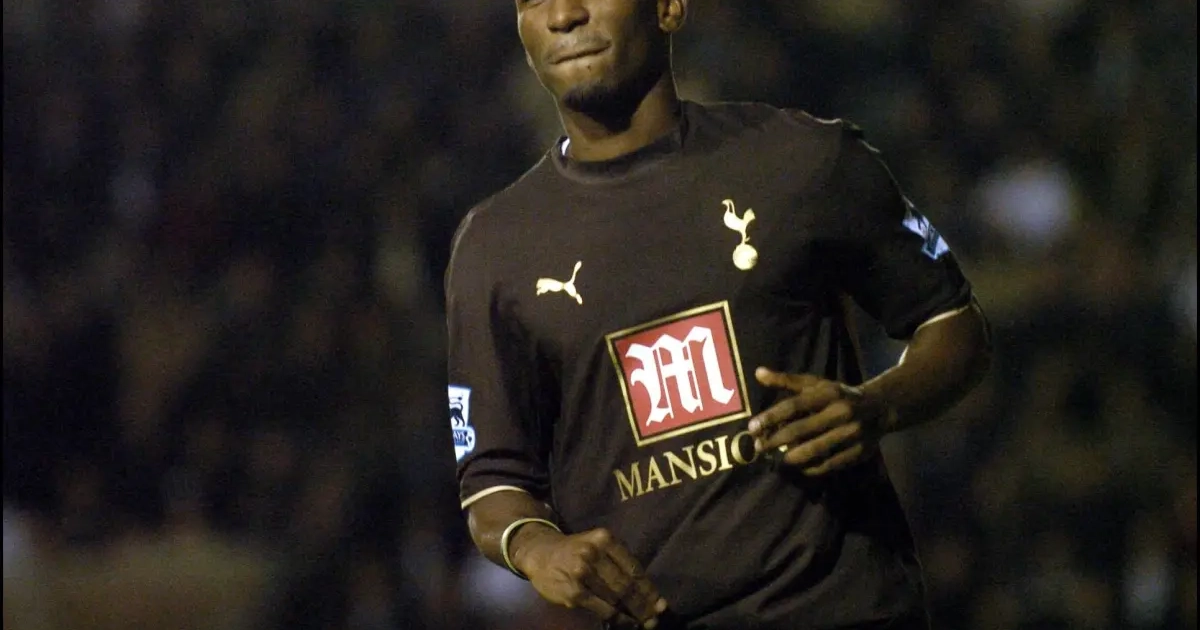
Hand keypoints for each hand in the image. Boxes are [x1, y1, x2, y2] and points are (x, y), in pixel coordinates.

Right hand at [514, 527, 668, 628]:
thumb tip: (648, 590)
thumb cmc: (575, 551)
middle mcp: (593, 554)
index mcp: (604, 539)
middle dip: (644, 604)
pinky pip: (603, 609)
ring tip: (645, 622)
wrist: (540, 554)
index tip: (660, 603)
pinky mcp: (574, 592)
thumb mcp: (597, 545)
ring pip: (616, 599)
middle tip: (656, 617)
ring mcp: (582, 573)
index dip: (649, 588)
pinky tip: (627, 623)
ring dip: (634, 614)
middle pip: (627, 584)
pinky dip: (618, 618)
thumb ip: (619, 562)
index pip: (633, 567)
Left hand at [747, 367, 890, 475]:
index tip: (752, 427)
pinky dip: (810, 468)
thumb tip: (757, 372)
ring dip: (791, 457)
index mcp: (828, 393)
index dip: (771, 416)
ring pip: (814, 450)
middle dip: (776, 440)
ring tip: (776, 459)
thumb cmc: (837, 395)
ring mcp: (851, 434)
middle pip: (801, 430)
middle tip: (758, 448)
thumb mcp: (816, 384)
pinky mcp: (858, 452)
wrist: (880, 408)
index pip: (794, 405)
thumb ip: (786, 381)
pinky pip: (829, 464)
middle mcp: (841, 412)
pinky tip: (797, 466)